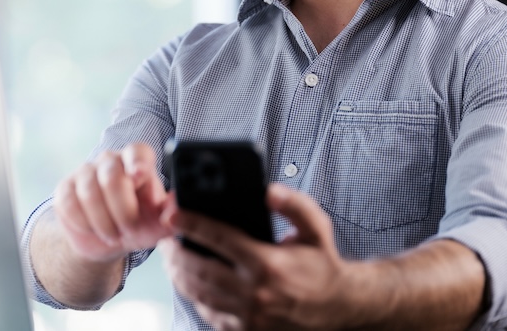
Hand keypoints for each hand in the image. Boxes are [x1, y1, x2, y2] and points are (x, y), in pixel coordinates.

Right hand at [53, 142, 172, 262]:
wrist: (107, 240)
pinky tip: (93, 229)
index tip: (140, 177)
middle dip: (122, 210)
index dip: (138, 162)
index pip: (138, 151)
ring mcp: (85, 172)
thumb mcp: (158, 223)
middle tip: (129, 229)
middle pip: (112, 176)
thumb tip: (178, 207)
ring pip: (90, 192)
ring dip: (104, 222)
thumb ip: (172, 214)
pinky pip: (69, 203)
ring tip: (113, 235)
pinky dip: (83, 223)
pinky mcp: (65, 188)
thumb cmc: (139, 224)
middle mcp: (111, 160)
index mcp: (137, 161)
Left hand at [161, 183, 356, 330]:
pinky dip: (197, 298)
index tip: (172, 214)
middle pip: (200, 270)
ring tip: (171, 260)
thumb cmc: (323, 265)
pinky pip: (212, 314)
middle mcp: (256, 292)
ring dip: (180, 276)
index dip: (191, 224)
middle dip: (176, 253)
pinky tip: (192, 284)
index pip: (219, 239)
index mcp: (268, 263)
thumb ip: (294, 205)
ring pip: (201, 294)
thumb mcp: (316, 228)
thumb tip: (268, 190)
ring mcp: (250, 316)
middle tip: (165, 240)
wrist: (340, 308)